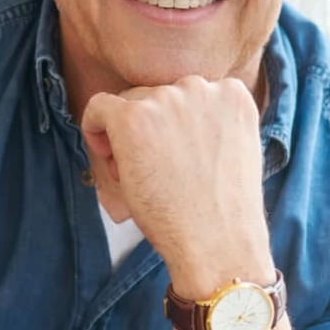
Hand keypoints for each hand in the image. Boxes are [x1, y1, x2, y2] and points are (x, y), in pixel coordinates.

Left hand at [81, 76, 272, 295]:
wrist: (218, 241)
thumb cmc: (225, 208)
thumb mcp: (234, 150)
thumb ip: (212, 125)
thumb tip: (173, 123)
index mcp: (232, 93)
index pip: (190, 94)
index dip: (176, 125)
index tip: (175, 154)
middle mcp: (200, 87)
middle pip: (158, 96)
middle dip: (152, 129)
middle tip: (158, 170)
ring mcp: (167, 99)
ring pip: (131, 105)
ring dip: (129, 136)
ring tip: (143, 176)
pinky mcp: (133, 117)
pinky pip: (99, 107)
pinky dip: (95, 128)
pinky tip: (107, 155)